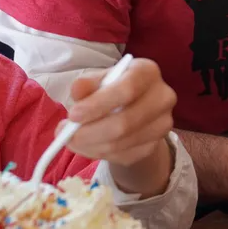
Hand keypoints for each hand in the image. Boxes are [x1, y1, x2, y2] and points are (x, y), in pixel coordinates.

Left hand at [64, 59, 176, 193]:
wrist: (134, 109)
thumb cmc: (112, 89)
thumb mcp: (99, 80)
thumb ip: (87, 84)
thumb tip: (78, 89)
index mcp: (148, 72)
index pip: (127, 89)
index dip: (98, 104)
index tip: (72, 115)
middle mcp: (163, 97)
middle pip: (125, 122)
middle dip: (89, 132)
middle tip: (65, 135)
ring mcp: (162, 123)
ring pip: (121, 143)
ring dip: (90, 146)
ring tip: (71, 140)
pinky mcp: (155, 145)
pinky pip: (122, 156)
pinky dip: (99, 154)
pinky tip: (89, 145)